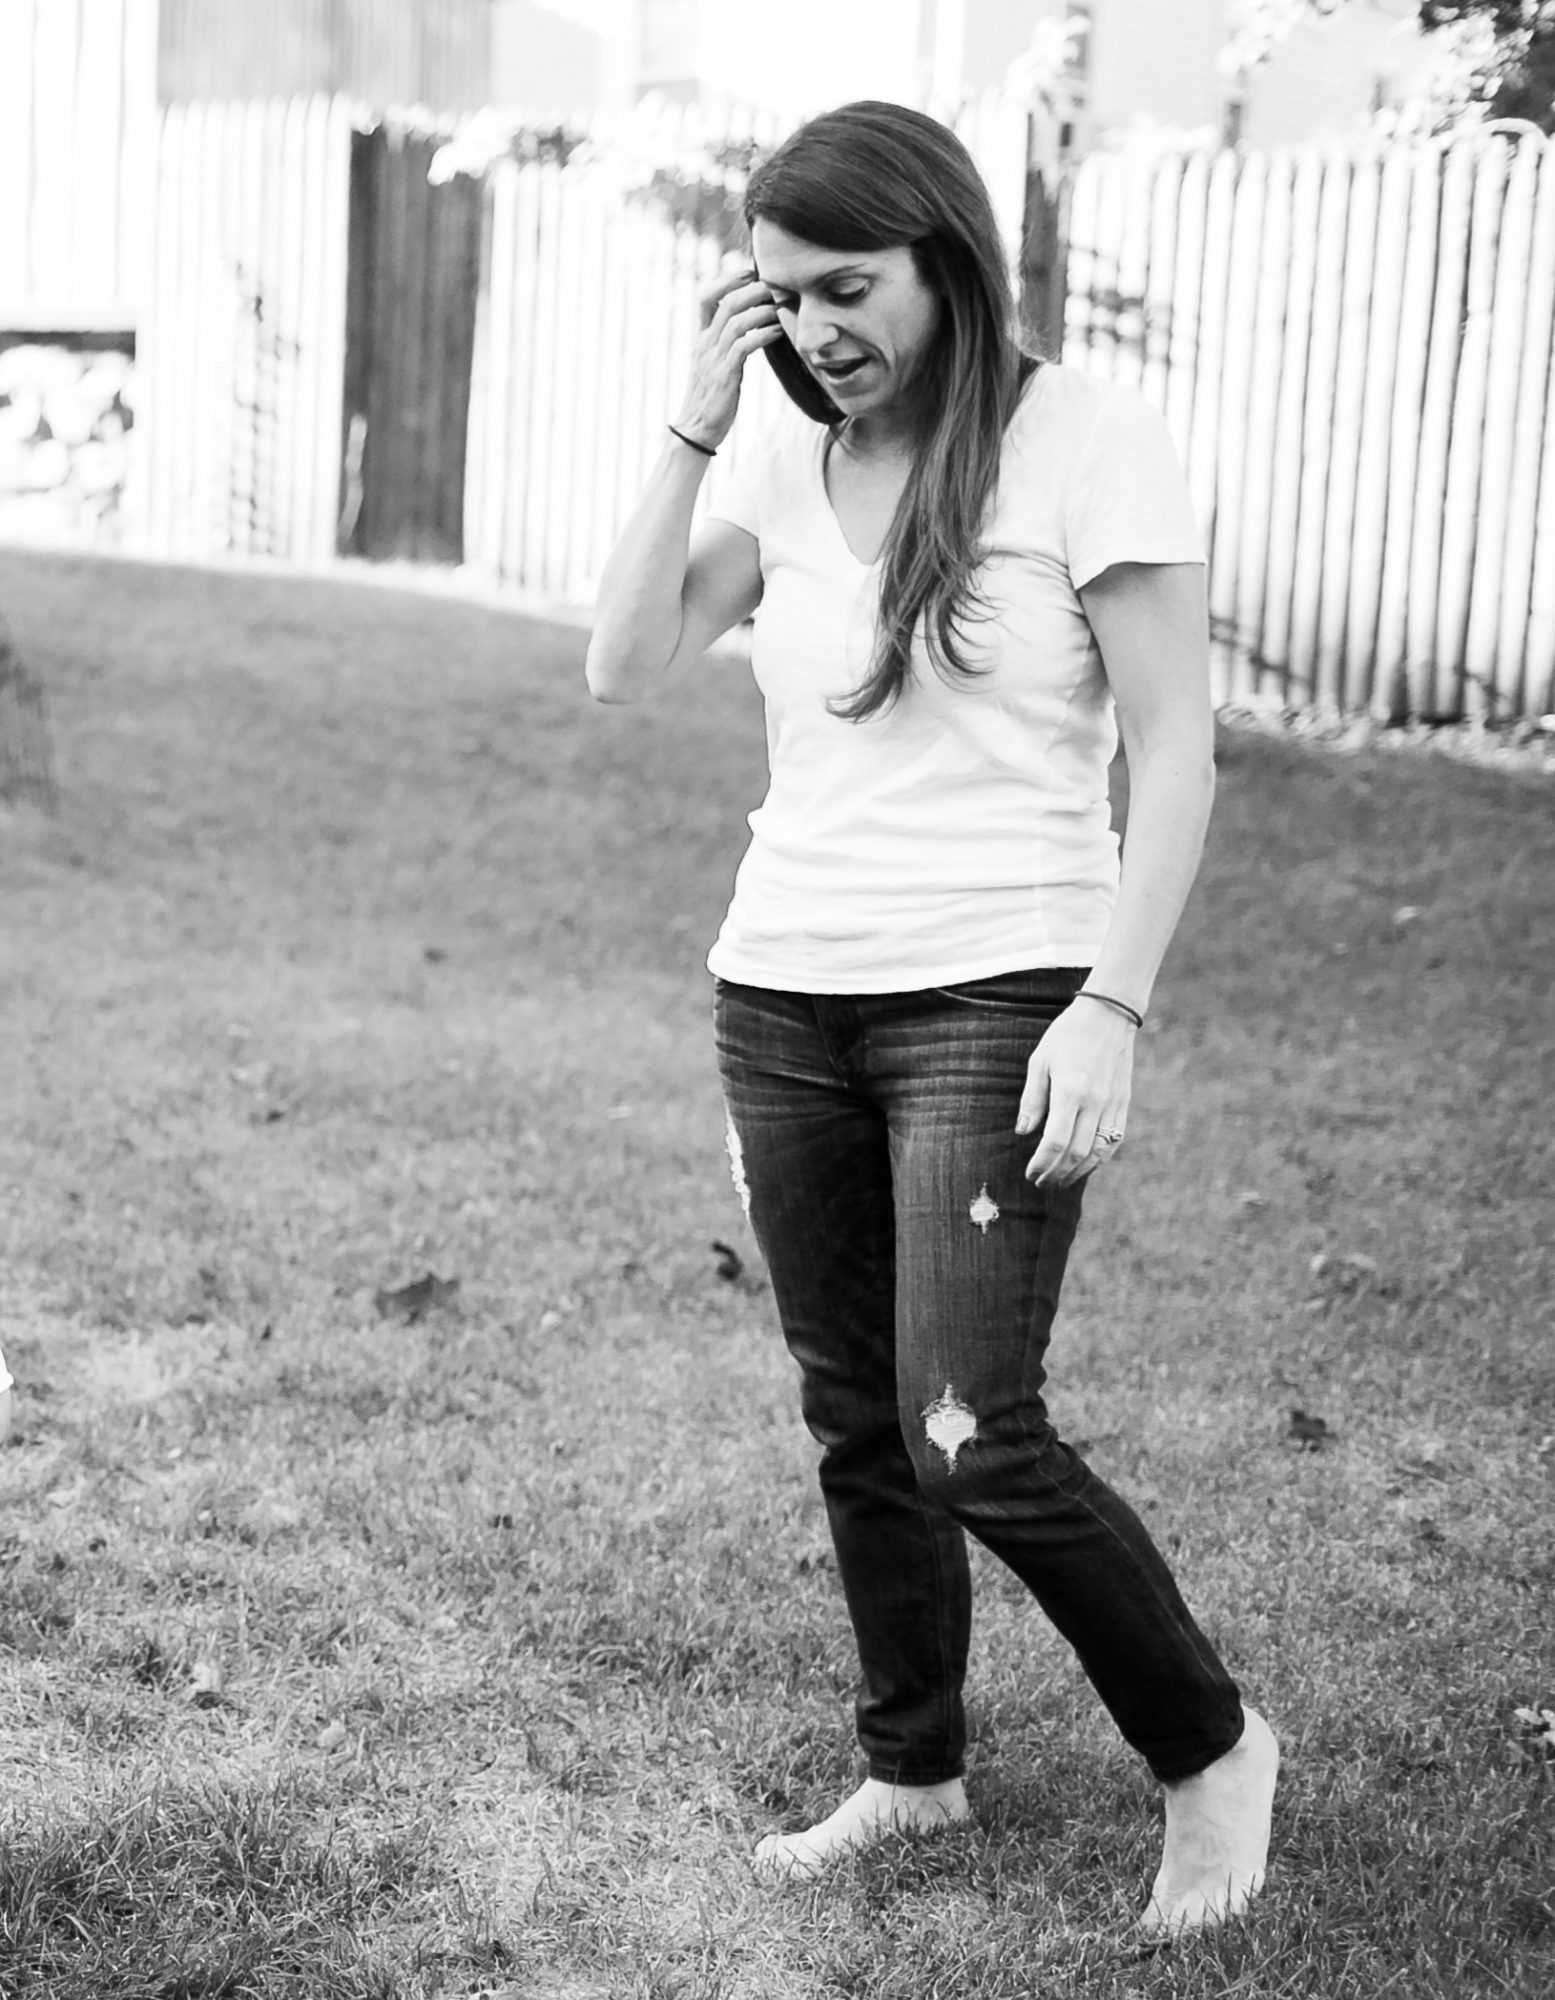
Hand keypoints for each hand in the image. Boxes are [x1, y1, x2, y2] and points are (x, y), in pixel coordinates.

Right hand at [673, 265, 783, 450]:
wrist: (697, 429)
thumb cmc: (712, 397)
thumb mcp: (716, 363)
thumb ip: (728, 343)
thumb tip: (752, 325)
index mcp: (701, 338)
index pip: (705, 297)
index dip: (726, 280)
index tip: (749, 272)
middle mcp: (705, 344)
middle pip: (726, 303)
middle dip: (753, 290)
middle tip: (776, 286)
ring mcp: (713, 359)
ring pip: (736, 322)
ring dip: (763, 311)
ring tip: (783, 307)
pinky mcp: (724, 376)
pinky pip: (743, 347)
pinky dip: (763, 335)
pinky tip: (778, 332)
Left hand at [1016, 1001, 1135, 1186]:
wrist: (1109, 1016)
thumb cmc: (1067, 1035)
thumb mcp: (1040, 1061)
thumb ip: (1032, 1100)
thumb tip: (1023, 1133)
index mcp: (1070, 1090)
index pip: (1056, 1141)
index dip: (1042, 1162)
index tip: (1030, 1173)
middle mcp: (1095, 1102)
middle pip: (1077, 1153)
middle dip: (1057, 1173)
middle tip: (1041, 1182)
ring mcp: (1113, 1105)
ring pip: (1098, 1152)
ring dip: (1078, 1172)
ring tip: (1060, 1181)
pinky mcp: (1123, 1104)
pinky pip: (1114, 1141)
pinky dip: (1099, 1159)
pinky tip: (1085, 1166)